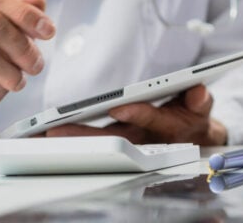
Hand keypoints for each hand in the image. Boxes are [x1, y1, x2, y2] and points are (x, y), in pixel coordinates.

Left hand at [45, 84, 226, 144]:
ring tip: (41, 135)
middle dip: (84, 135)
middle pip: (112, 137)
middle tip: (56, 130)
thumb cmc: (191, 118)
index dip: (137, 112)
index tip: (119, 106)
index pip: (150, 118)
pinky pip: (89, 148)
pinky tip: (42, 138)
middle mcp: (142, 138)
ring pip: (97, 145)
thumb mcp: (201, 109)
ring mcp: (127, 144)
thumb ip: (200, 101)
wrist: (194, 141)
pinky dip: (68, 145)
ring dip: (70, 142)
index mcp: (165, 125)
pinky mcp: (115, 147)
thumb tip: (198, 94)